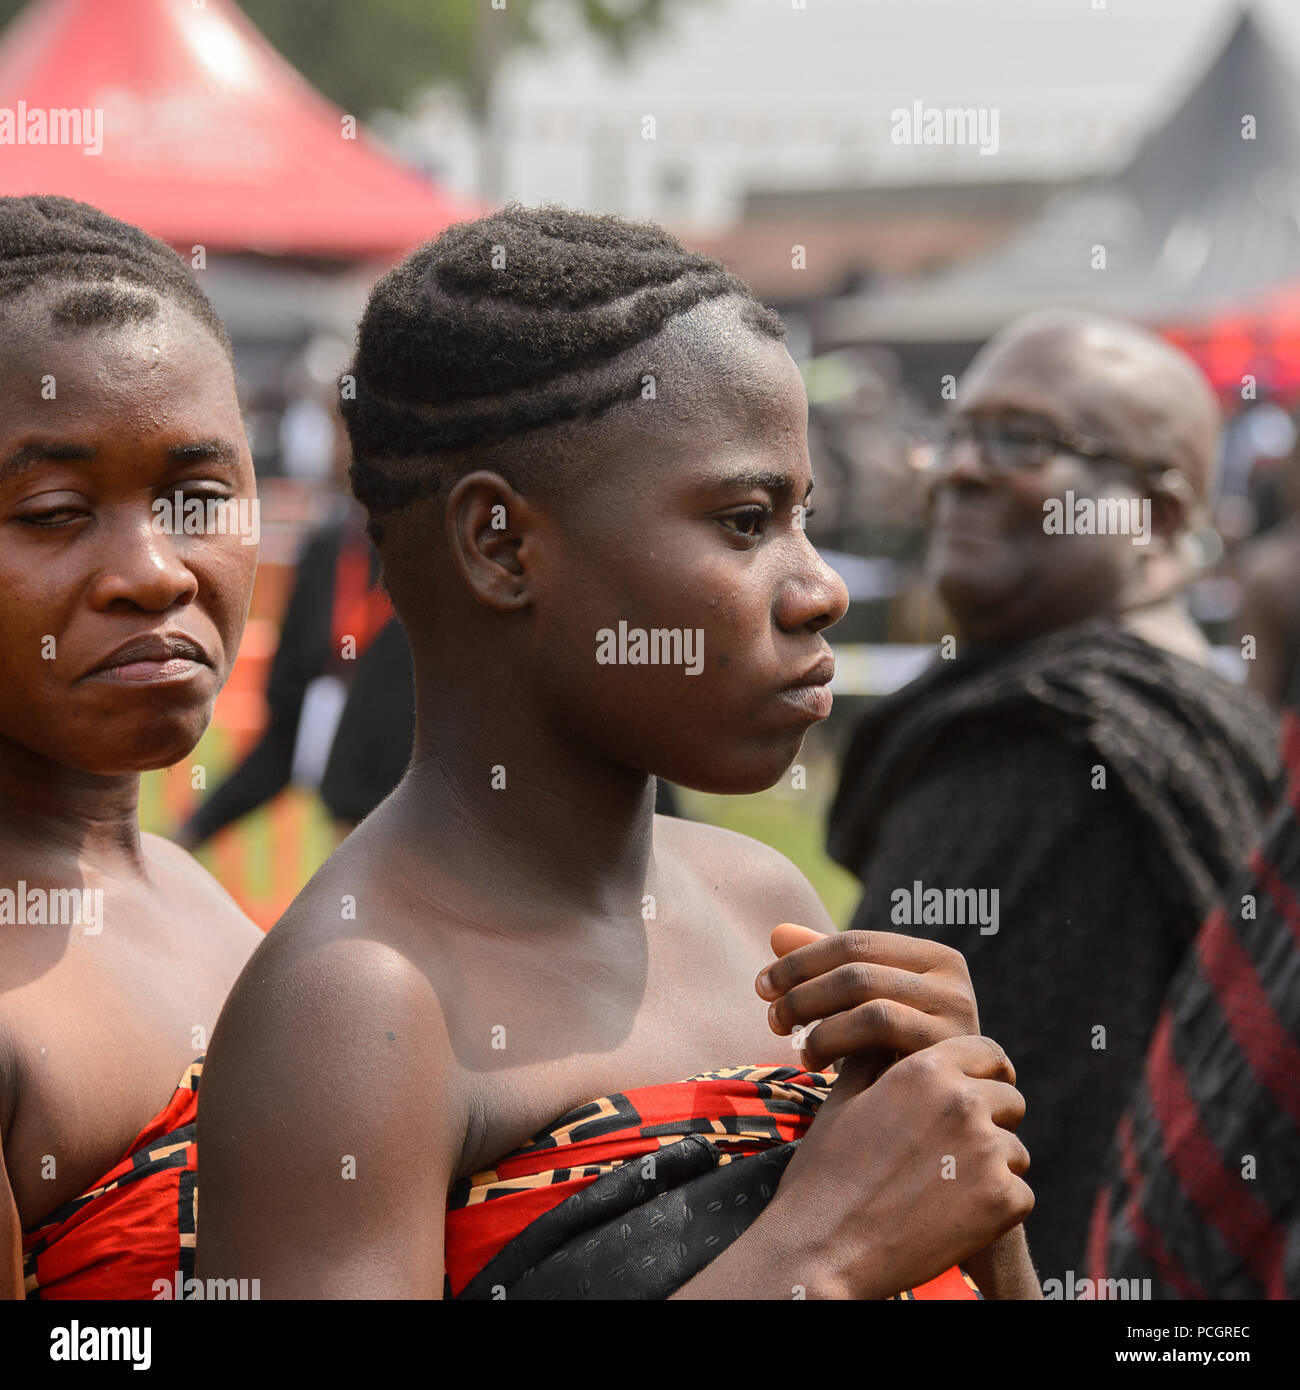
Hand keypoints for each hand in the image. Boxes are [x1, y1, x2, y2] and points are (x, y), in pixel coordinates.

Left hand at [756, 923, 978, 1076]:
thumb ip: (826, 966)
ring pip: (870, 1004)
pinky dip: (836, 1042)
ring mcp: (958, 1018)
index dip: (801, 961)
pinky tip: (817, 1064)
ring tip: (794, 1046)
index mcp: (934, 958)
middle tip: (771, 1017)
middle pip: (858, 971)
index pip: (855, 942)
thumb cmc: (895, 1056)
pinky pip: (881, 1032)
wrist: (940, 1117)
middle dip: (803, 992)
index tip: (763, 985)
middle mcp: (954, 981)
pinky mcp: (949, 1054)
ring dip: (818, 1022)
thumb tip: (778, 932)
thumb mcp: (862, 1008)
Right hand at [770, 1033, 1032, 1297]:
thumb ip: (872, 1063)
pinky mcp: (1003, 1201)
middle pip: (1010, 1101)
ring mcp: (986, 1152)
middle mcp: (963, 1102)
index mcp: (925, 1070)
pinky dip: (996, 1208)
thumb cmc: (826, 1174)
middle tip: (954, 1153)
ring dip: (992, 1167)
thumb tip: (885, 1042)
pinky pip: (1020, 1195)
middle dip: (991, 1121)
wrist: (825, 1248)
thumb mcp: (841, 1102)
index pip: (987, 1052)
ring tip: (944, 1190)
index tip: (983, 1090)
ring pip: (1015, 1151)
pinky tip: (954, 1217)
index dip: (987, 1072)